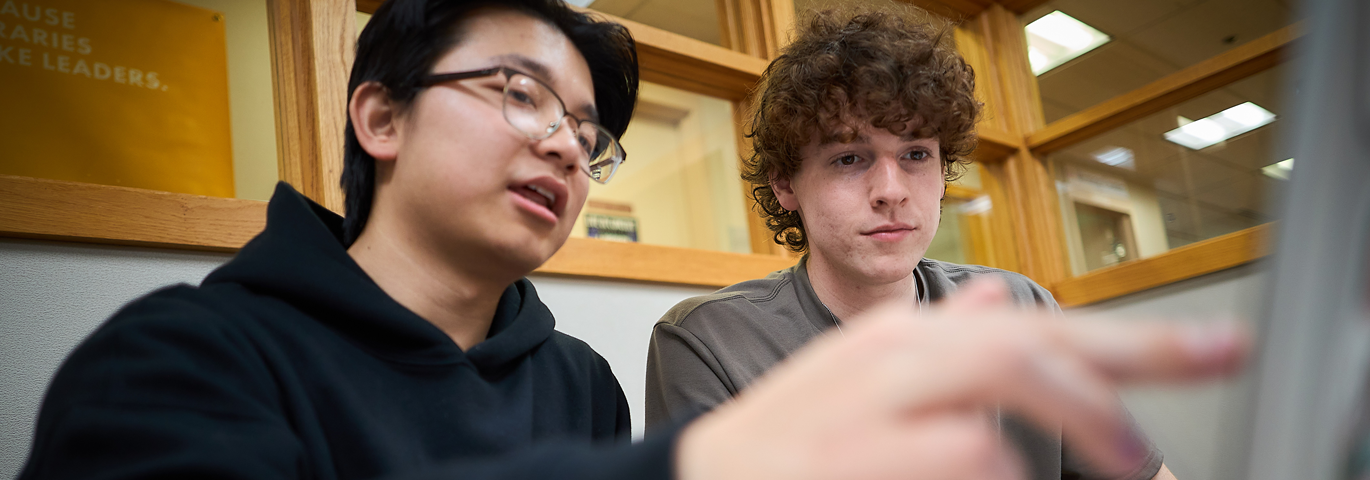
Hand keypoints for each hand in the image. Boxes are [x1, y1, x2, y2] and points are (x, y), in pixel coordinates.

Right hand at [675, 277, 1246, 479]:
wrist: (702, 479)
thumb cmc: (796, 437)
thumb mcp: (865, 375)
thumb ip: (936, 341)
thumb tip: (990, 301)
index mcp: (906, 334)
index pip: (1034, 323)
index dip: (1131, 337)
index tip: (1217, 349)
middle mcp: (895, 352)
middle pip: (1031, 335)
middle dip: (1135, 353)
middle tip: (1210, 373)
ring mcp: (872, 399)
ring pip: (1004, 372)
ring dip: (1082, 414)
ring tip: (1130, 458)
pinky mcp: (855, 453)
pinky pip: (966, 447)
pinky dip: (1010, 464)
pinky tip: (1020, 473)